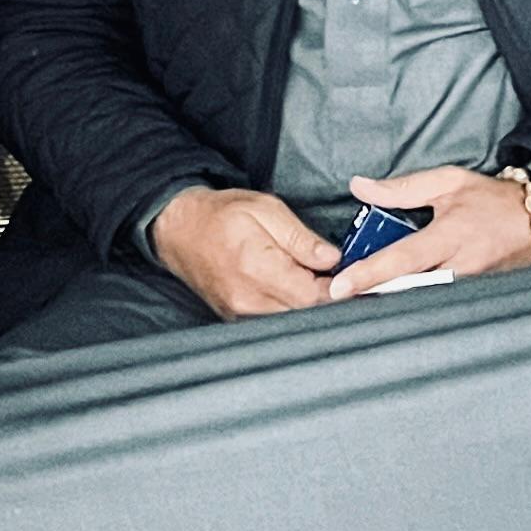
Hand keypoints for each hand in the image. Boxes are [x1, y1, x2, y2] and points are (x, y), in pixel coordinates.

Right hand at [149, 187, 339, 318]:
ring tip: (309, 278)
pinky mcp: (235, 319)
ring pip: (290, 319)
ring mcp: (238, 314)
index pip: (311, 295)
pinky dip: (288, 307)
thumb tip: (333, 260)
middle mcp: (246, 299)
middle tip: (333, 274)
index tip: (351, 276)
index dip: (336, 288)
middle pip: (303, 311)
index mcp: (256, 268)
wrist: (179, 230)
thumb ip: (301, 238)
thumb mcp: (266, 209)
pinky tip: (290, 288)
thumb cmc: (221, 215)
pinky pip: (273, 321)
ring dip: (306, 302)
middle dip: (324, 295)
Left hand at [326, 167, 530, 299]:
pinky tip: (397, 302)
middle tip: (341, 300)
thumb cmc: (491, 199)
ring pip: (424, 303)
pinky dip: (417, 305)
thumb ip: (402, 188)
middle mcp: (462, 266)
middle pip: (409, 290)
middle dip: (374, 296)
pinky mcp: (476, 299)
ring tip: (364, 301)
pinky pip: (439, 306)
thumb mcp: (449, 182)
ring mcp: (471, 288)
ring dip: (394, 303)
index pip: (404, 258)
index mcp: (451, 235)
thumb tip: (360, 186)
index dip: (370, 274)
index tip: (341, 286)